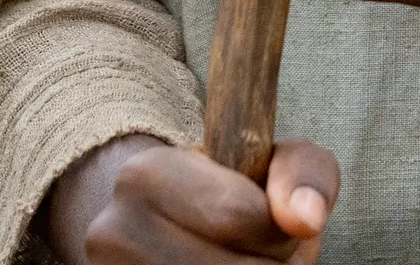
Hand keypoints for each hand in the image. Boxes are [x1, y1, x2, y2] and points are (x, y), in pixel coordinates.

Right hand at [44, 133, 338, 260]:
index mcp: (146, 173)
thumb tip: (306, 220)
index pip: (238, 215)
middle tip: (258, 252)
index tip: (272, 224)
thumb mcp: (272, 163)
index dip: (275, 232)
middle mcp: (113, 229)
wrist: (163, 226)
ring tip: (237, 262)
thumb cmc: (232, 192)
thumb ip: (304, 175)